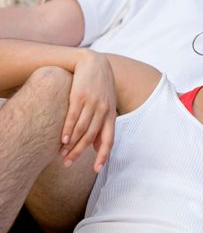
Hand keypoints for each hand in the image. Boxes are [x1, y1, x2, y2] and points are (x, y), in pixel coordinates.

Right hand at [60, 50, 116, 172]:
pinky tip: (62, 140)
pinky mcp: (80, 96)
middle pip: (91, 137)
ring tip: (62, 154)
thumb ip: (103, 125)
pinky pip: (73, 117)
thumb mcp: (106, 104)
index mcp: (111, 113)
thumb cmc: (100, 86)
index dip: (103, 156)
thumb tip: (97, 147)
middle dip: (79, 153)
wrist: (93, 62)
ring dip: (71, 145)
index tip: (96, 170)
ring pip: (81, 129)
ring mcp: (92, 103)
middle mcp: (103, 109)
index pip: (109, 139)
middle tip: (67, 164)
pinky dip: (67, 130)